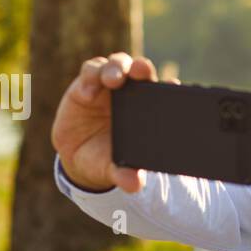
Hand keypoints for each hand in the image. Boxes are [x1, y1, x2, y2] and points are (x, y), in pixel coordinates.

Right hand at [51, 52, 177, 193]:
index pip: (161, 92)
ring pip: (116, 64)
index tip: (172, 86)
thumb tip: (134, 186)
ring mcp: (108, 85)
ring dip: (116, 68)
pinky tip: (88, 94)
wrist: (78, 157)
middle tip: (141, 71)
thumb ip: (124, 174)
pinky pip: (89, 72)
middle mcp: (131, 92)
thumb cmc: (107, 157)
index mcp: (147, 110)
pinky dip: (90, 78)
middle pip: (139, 70)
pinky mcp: (86, 84)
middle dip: (141, 67)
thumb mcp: (113, 168)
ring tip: (113, 80)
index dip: (167, 86)